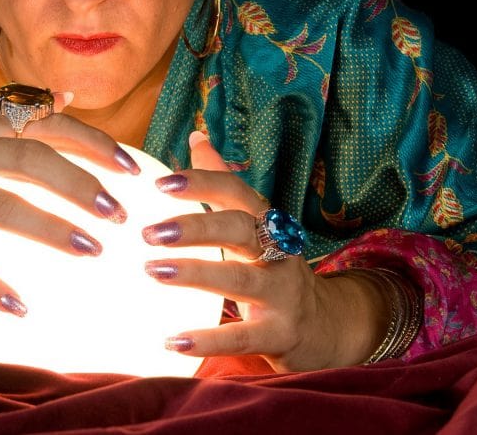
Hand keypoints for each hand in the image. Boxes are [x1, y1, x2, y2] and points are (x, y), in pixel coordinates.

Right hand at [0, 93, 140, 316]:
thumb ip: (10, 108)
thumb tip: (65, 98)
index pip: (47, 123)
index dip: (93, 143)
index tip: (131, 166)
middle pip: (34, 160)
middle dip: (82, 185)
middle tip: (120, 214)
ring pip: (3, 204)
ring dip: (51, 228)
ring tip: (92, 250)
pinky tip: (20, 306)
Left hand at [141, 132, 386, 370]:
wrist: (328, 327)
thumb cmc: (274, 269)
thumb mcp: (253, 224)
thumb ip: (223, 184)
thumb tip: (196, 136)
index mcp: (266, 222)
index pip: (236, 192)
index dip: (202, 183)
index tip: (160, 183)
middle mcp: (279, 252)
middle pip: (240, 229)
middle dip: (195, 227)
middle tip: (149, 232)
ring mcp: (282, 295)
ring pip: (240, 280)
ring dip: (195, 274)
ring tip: (151, 270)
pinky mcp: (281, 335)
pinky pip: (243, 337)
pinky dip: (208, 339)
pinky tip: (172, 339)